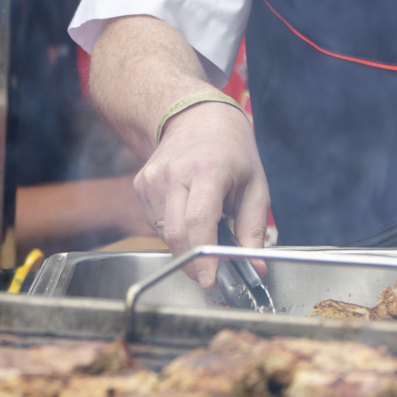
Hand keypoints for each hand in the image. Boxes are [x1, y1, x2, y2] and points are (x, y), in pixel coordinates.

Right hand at [133, 101, 270, 287]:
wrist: (196, 117)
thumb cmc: (231, 151)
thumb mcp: (255, 185)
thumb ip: (254, 229)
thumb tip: (256, 268)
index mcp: (208, 169)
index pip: (199, 220)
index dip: (202, 255)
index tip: (210, 280)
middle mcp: (175, 172)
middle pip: (176, 233)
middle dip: (192, 263)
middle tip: (209, 275)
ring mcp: (153, 178)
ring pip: (165, 232)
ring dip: (185, 244)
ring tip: (205, 226)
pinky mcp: (141, 184)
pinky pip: (156, 223)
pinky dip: (174, 229)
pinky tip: (187, 211)